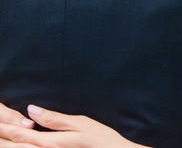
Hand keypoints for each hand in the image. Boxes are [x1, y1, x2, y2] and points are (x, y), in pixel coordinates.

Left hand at [0, 105, 145, 147]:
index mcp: (48, 142)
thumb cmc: (99, 139)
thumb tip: (31, 109)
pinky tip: (17, 145)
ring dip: (7, 144)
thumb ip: (53, 118)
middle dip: (2, 136)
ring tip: (2, 137)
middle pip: (13, 146)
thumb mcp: (79, 123)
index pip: (18, 132)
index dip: (4, 126)